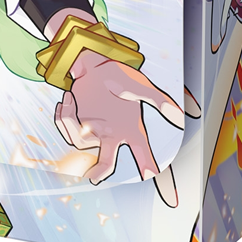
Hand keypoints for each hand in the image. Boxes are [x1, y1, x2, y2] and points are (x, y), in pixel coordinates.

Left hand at [53, 49, 186, 183]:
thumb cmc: (119, 74)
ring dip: (70, 122)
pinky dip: (62, 117)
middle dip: (100, 171)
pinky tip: (64, 101)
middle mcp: (112, 134)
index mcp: (130, 129)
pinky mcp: (78, 123)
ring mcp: (94, 130)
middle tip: (94, 178)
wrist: (93, 62)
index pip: (142, 152)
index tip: (149, 174)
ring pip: (79, 141)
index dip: (146, 164)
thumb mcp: (139, 86)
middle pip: (107, 161)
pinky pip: (67, 131)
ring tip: (69, 97)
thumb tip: (179, 117)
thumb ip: (158, 101)